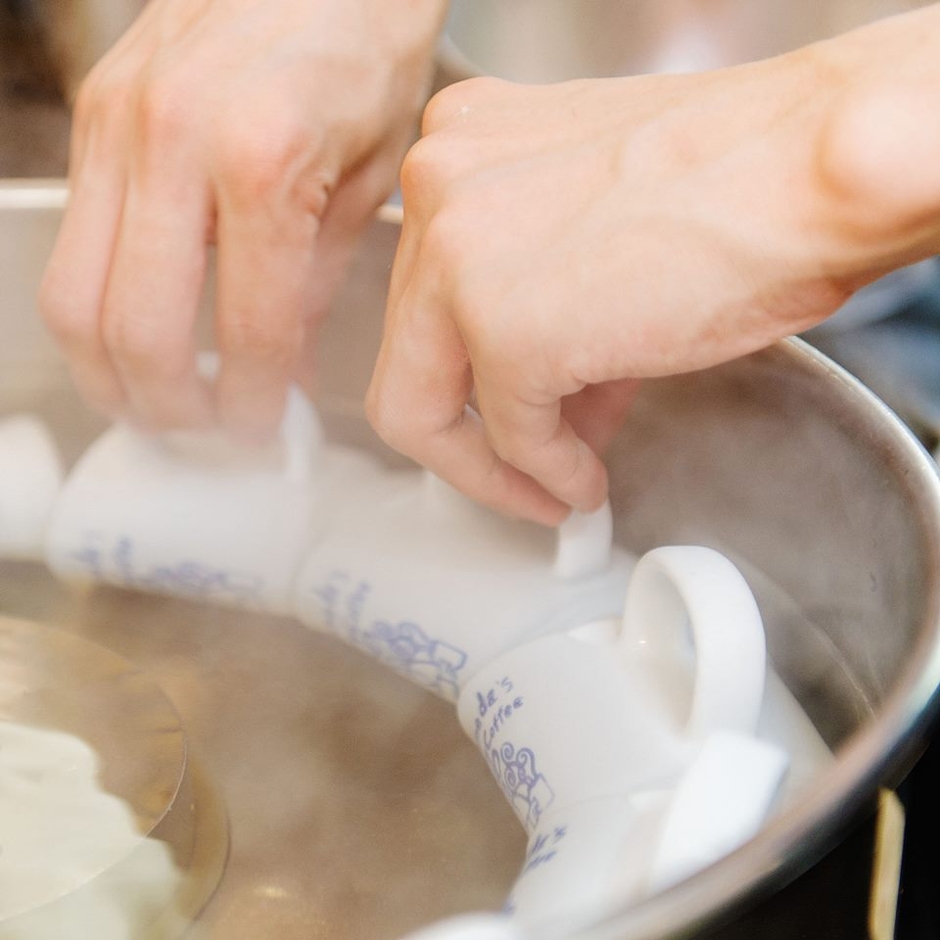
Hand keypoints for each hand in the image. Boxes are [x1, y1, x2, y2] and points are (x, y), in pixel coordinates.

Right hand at [40, 0, 446, 438]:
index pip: (242, 332)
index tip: (259, 432)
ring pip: (75, 297)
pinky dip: (101, 309)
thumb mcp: (369, 176)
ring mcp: (118, 125)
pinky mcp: (96, 116)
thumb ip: (314, 279)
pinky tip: (142, 330)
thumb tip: (277, 365)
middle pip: (130, 329)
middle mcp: (172, 142)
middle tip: (200, 435)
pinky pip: (76, 244)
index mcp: (260, 161)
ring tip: (158, 402)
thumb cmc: (362, 46)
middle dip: (166, 406)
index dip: (247, 404)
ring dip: (111, 372)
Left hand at [367, 7, 939, 524]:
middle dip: (463, 438)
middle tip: (516, 475)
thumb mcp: (594, 230)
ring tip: (558, 486)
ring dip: (495, 469)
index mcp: (458, 151)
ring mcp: (459, 260)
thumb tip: (541, 400)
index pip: (419, 296)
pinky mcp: (507, 332)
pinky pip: (514, 436)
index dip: (460, 375)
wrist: (813, 172)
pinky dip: (549, 471)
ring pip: (423, 411)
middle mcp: (438, 193)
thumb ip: (540, 306)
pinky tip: (586, 480)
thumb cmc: (737, 183)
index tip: (493, 420)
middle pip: (405, 357)